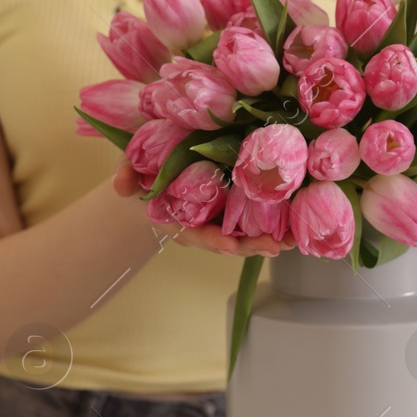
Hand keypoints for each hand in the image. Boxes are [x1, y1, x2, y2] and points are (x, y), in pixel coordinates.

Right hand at [113, 157, 287, 257]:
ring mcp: (219, 216)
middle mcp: (201, 222)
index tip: (229, 247)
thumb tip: (121, 185)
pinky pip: (254, 218)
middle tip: (275, 246)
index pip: (196, 234)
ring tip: (293, 240)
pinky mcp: (234, 204)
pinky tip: (296, 223)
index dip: (212, 241)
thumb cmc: (144, 172)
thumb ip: (126, 174)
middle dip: (251, 246)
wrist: (153, 171)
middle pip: (228, 241)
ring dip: (270, 239)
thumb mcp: (131, 169)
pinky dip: (275, 222)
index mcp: (178, 218)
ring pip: (246, 235)